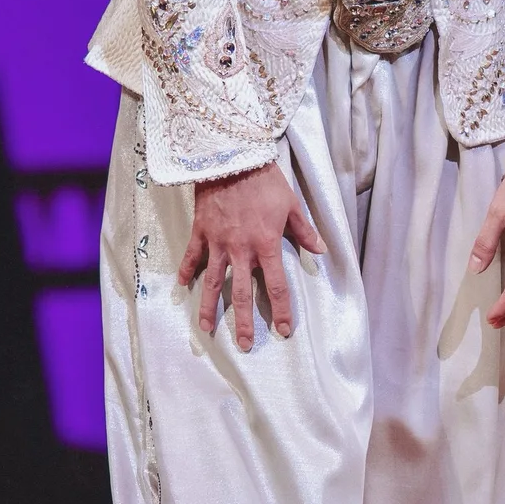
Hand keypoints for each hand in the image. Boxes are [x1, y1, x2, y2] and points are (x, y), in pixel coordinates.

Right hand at [178, 163, 324, 350]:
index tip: (282, 331)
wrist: (232, 158)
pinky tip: (182, 286)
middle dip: (243, 322)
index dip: (281, 311)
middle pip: (242, 293)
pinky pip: (192, 256)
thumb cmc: (265, 181)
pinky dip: (186, 271)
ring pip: (212, 282)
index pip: (276, 286)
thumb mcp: (291, 205)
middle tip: (243, 345)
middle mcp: (241, 250)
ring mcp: (218, 243)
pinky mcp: (201, 231)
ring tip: (206, 328)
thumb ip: (304, 231)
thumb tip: (322, 250)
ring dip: (209, 307)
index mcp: (266, 245)